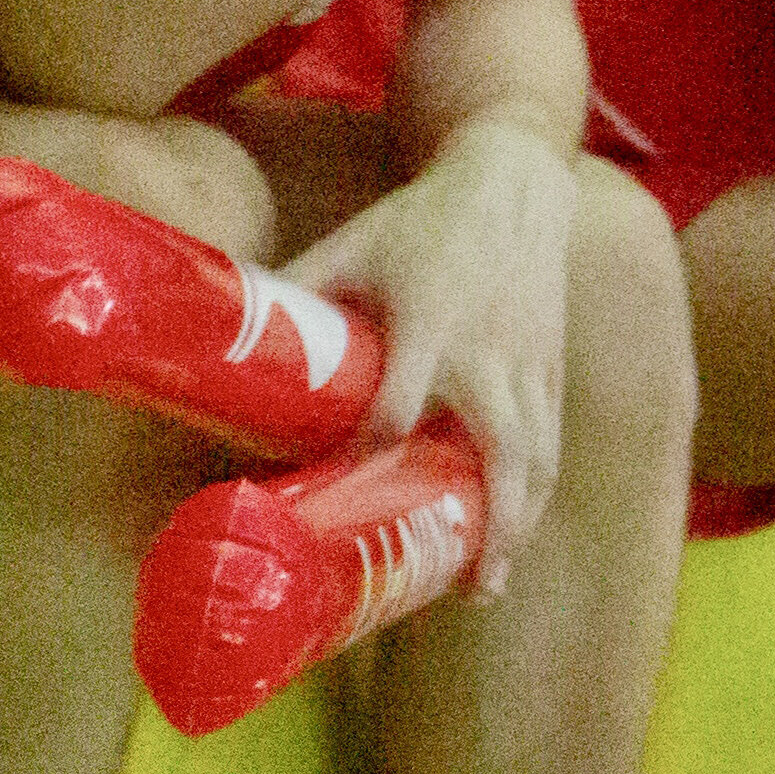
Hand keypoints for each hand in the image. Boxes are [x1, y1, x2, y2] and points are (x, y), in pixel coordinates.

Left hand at [282, 115, 577, 593]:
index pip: (403, 401)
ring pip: (535, 458)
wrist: (514, 186)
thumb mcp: (351, 247)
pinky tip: (515, 532)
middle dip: (488, 522)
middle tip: (466, 587)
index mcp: (431, 322)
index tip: (347, 482)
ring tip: (488, 584)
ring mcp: (528, 364)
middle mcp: (488, 353)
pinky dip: (535, 493)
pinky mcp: (552, 367)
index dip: (375, 447)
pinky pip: (550, 441)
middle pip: (499, 451)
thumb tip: (223, 348)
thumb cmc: (420, 222)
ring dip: (518, 524)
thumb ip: (297, 294)